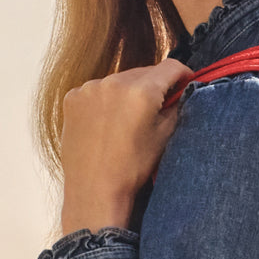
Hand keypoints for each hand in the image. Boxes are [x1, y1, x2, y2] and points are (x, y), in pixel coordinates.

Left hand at [59, 57, 194, 234]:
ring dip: (129, 92)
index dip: (183, 75)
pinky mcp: (73, 97)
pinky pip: (97, 90)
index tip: (186, 84)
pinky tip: (107, 121)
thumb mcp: (165, 137)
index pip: (171, 67)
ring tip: (129, 118)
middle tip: (157, 107)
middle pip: (144, 72)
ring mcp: (89, 88)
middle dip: (154, 85)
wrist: (94, 191)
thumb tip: (183, 91)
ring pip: (120, 80)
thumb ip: (177, 106)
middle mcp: (113, 81)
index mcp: (141, 91)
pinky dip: (105, 100)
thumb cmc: (133, 168)